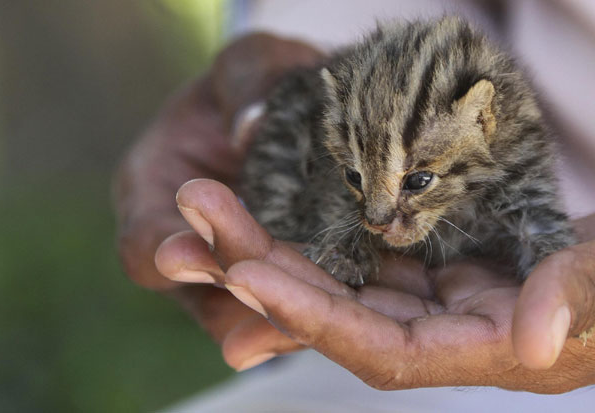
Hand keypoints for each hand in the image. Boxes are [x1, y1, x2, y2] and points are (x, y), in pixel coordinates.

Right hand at [113, 33, 322, 369]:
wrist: (294, 111)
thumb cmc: (261, 81)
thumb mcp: (252, 62)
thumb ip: (248, 81)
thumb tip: (248, 129)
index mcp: (155, 189)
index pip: (142, 239)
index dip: (157, 248)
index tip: (178, 251)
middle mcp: (190, 242)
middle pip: (196, 294)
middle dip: (228, 304)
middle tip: (256, 317)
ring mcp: (234, 265)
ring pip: (245, 311)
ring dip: (272, 324)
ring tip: (302, 333)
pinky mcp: (281, 274)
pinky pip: (290, 303)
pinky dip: (308, 314)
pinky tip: (339, 319)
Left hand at [175, 178, 594, 392]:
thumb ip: (576, 300)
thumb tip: (533, 340)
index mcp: (477, 350)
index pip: (376, 346)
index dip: (310, 316)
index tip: (244, 275)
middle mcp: (439, 331)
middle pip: (335, 308)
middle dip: (264, 267)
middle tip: (201, 214)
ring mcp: (429, 296)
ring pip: (337, 275)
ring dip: (274, 244)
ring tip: (212, 205)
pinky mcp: (429, 264)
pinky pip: (359, 251)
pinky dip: (315, 233)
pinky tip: (269, 208)